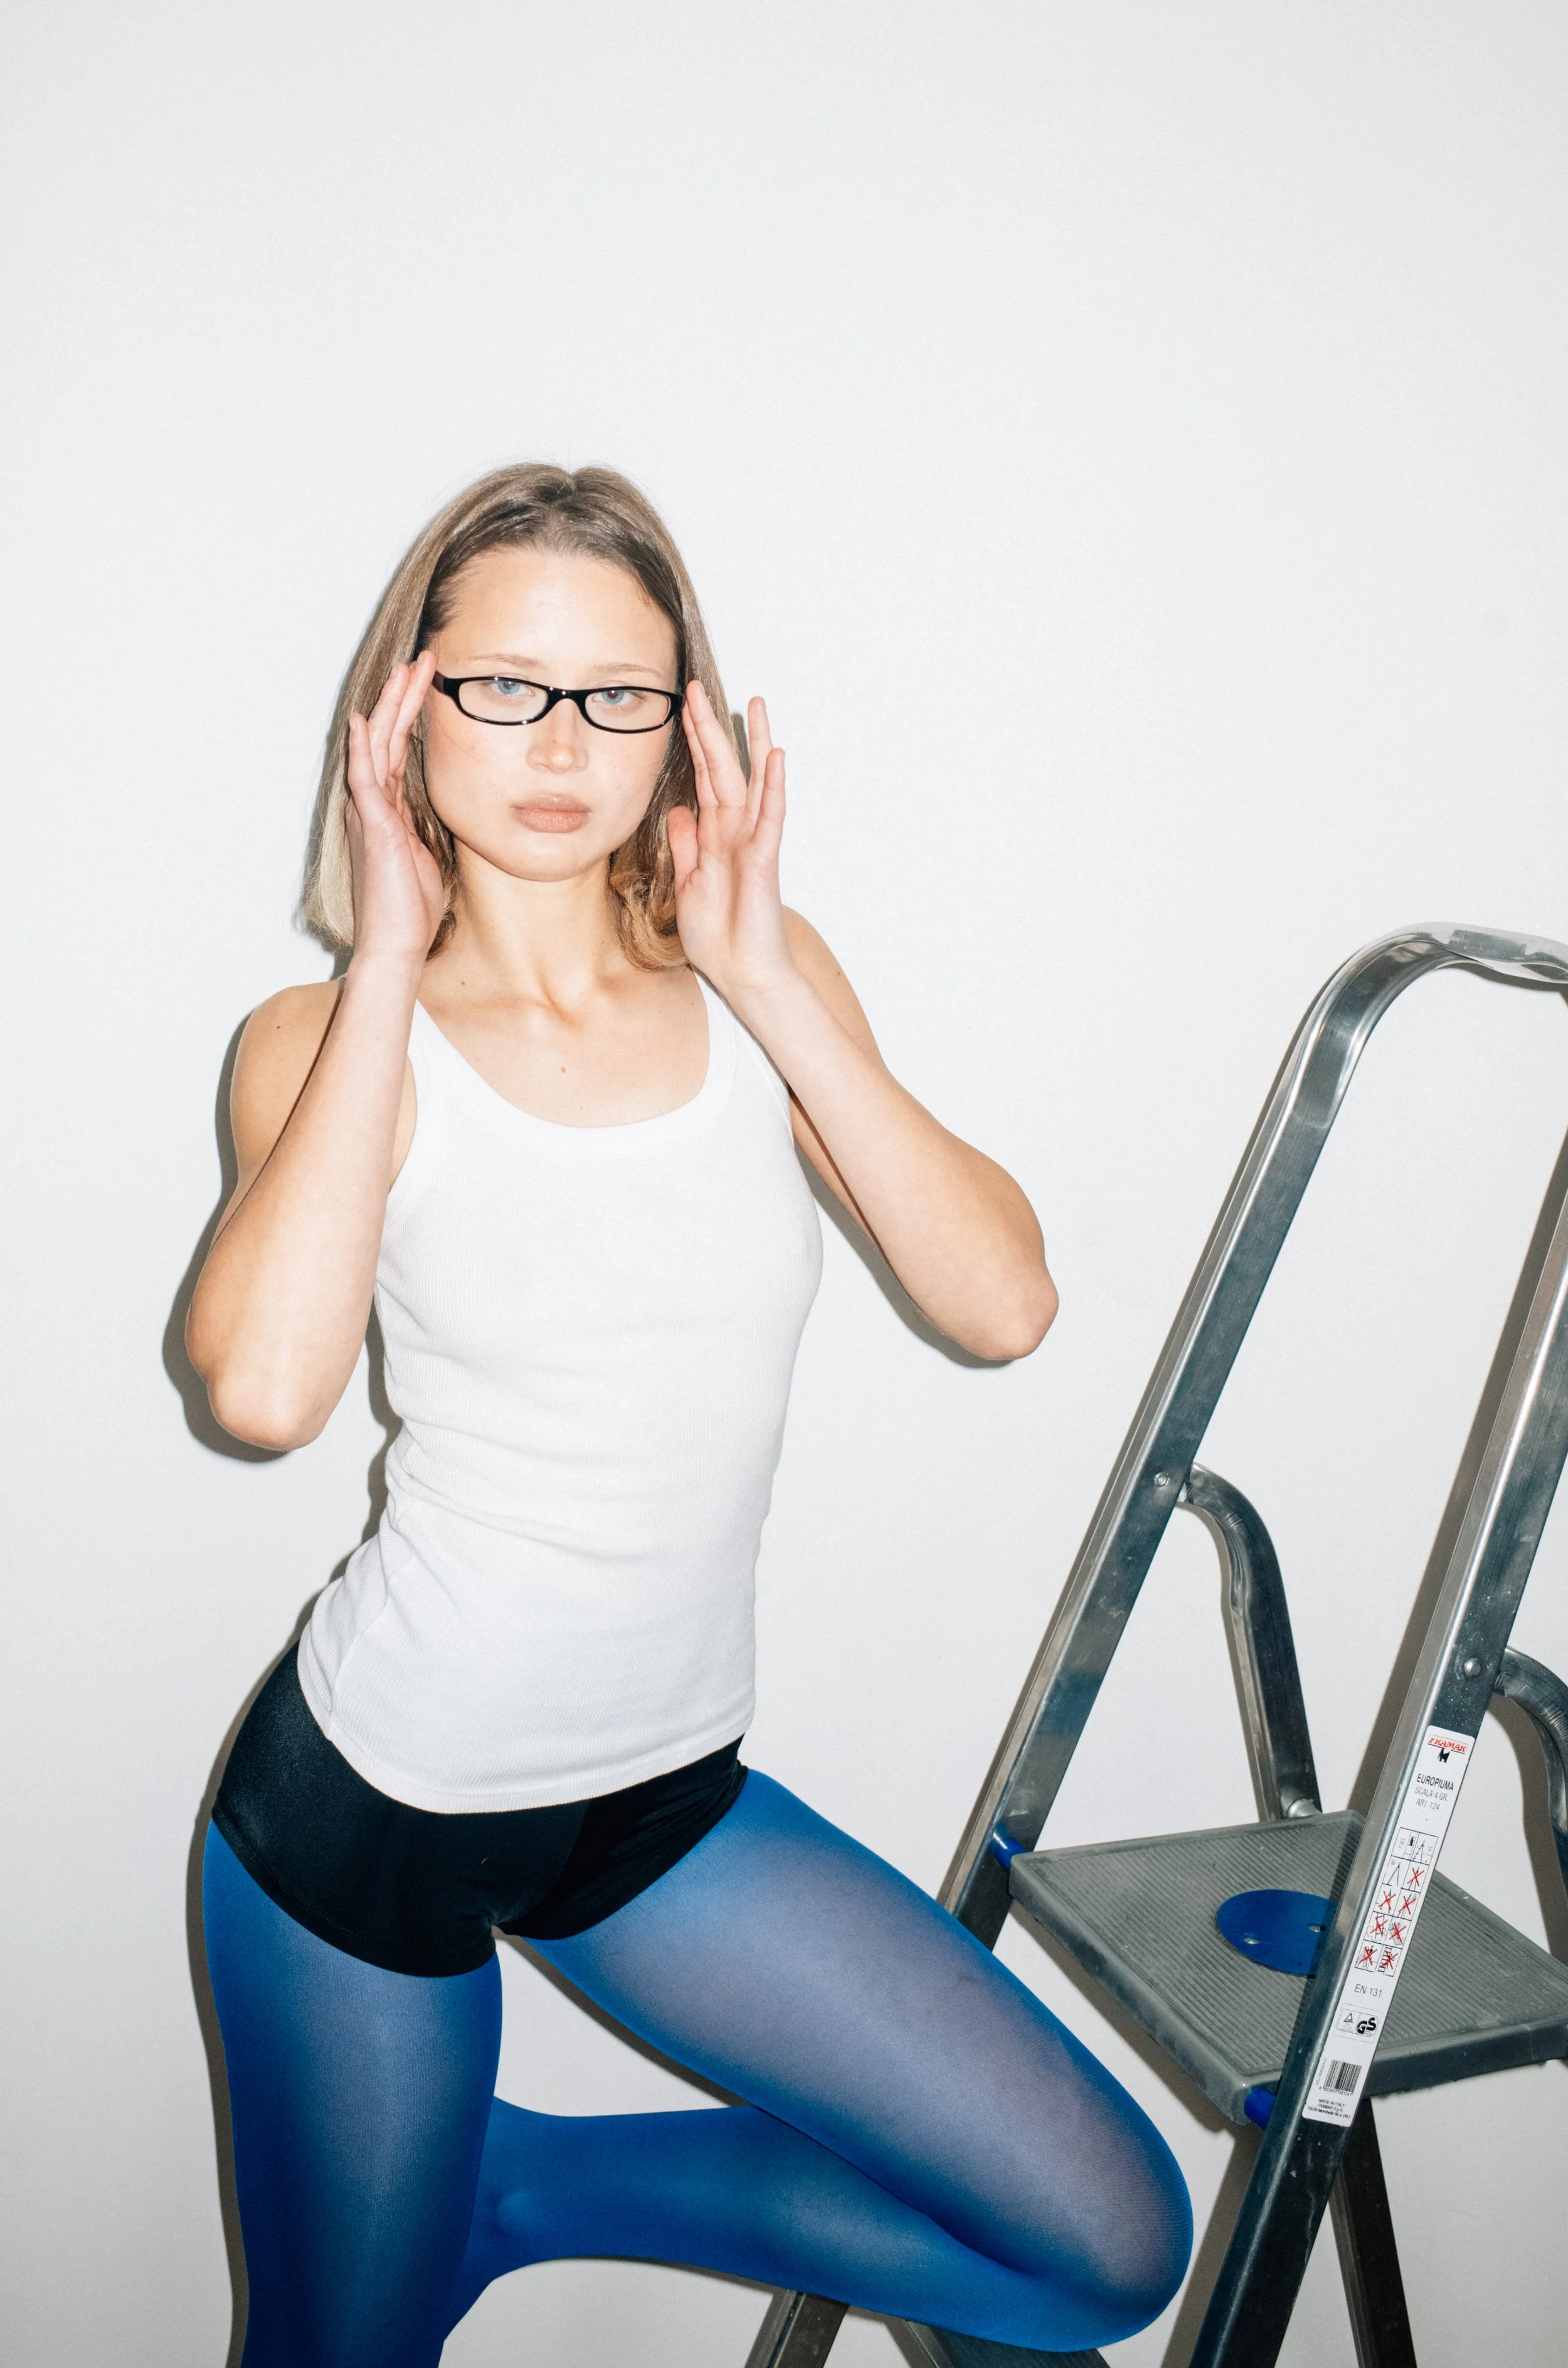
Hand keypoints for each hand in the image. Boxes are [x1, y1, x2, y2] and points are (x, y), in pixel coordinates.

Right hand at [344, 654, 443, 966]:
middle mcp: (374, 803)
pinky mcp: (372, 825)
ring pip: (378, 745)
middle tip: (423, 660)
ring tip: (405, 671)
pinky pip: (364, 778)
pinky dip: (363, 748)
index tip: (429, 683)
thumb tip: (448, 814)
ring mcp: (370, 811)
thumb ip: (428, 829)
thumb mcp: (428, 855)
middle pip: (389, 736)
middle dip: (405, 696)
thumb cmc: (411, 907)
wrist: (396, 941)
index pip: (400, 749)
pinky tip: (365, 720)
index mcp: (388, 808)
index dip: (412, 714)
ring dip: (392, 706)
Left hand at [668, 683, 794, 1011]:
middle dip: (710, 728)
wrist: (741, 971)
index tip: (680, 707)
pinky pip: (771, 816)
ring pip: (754, 782)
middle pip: (724, 769)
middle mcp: (735, 831)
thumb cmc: (718, 934)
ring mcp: (753, 841)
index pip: (703, 778)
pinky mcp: (765, 858)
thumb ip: (686, 844)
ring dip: (755, 743)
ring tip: (756, 705)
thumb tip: (679, 808)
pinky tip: (776, 757)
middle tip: (697, 688)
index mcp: (714, 835)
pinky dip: (774, 787)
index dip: (692, 743)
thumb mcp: (687, 882)